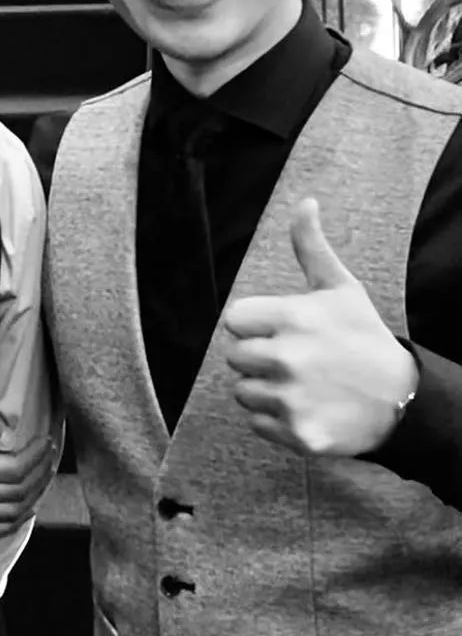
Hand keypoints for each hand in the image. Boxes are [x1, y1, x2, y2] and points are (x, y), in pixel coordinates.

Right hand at [0, 409, 56, 535]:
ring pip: (14, 511)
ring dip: (36, 493)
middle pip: (18, 490)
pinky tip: (30, 509)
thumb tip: (11, 437)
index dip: (36, 455)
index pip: (15, 467)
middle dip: (40, 471)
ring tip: (46, 475)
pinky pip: (1, 528)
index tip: (46, 441)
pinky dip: (20, 519)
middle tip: (51, 454)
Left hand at [222, 197, 418, 456]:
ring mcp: (291, 398)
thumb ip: (311, 247)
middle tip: (296, 359)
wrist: (402, 399)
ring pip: (242, 391)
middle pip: (234, 357)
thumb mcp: (341, 288)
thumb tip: (305, 202)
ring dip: (265, 389)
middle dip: (258, 357)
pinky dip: (276, 420)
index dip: (256, 325)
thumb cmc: (363, 338)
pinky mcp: (295, 433)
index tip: (282, 330)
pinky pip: (257, 423)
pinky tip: (307, 407)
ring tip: (303, 384)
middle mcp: (288, 358)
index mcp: (293, 318)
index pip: (234, 321)